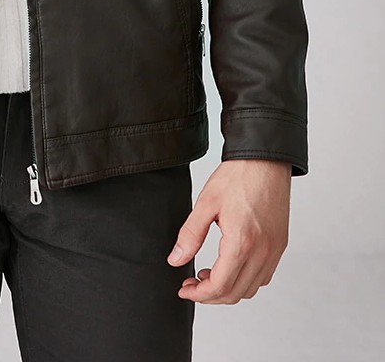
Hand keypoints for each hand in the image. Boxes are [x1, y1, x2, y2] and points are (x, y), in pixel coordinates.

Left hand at [166, 159, 291, 303]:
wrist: (265, 159)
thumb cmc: (237, 177)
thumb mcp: (206, 203)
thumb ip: (190, 235)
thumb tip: (175, 260)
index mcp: (242, 242)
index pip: (219, 286)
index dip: (199, 294)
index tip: (184, 289)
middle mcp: (262, 252)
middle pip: (235, 293)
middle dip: (210, 295)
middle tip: (192, 283)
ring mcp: (274, 250)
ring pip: (251, 289)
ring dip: (228, 289)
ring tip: (208, 274)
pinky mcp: (280, 244)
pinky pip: (263, 276)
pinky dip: (245, 279)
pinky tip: (229, 265)